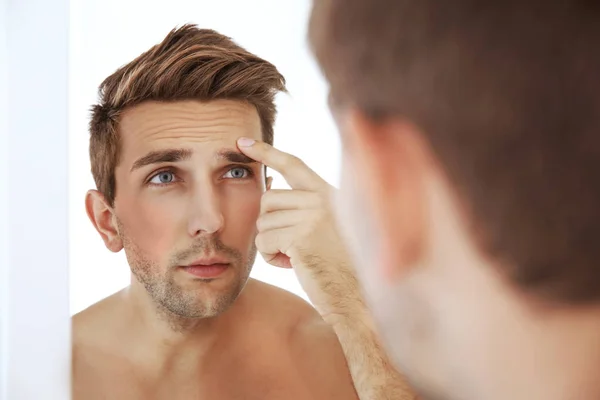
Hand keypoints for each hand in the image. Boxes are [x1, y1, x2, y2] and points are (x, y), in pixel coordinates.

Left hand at [237, 137, 362, 317]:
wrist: (356, 296)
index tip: (243, 141)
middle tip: (289, 244)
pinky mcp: (302, 236)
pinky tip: (293, 264)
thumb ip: (302, 206)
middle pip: (268, 199)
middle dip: (269, 224)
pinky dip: (270, 257)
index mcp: (329, 193)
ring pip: (263, 222)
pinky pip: (263, 241)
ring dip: (271, 243)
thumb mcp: (325, 227)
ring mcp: (313, 215)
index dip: (267, 152)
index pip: (293, 164)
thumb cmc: (339, 266)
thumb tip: (267, 188)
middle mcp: (323, 199)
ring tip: (296, 256)